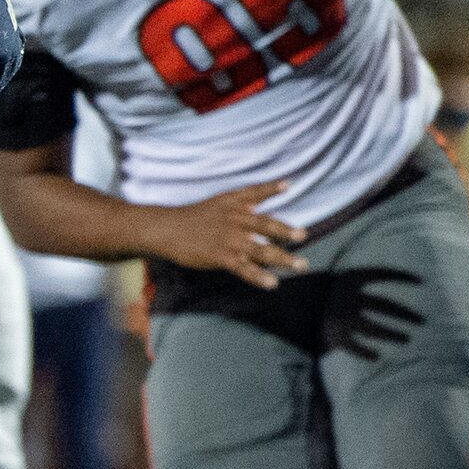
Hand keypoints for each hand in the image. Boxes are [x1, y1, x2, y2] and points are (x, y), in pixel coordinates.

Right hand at [146, 181, 308, 288]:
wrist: (165, 230)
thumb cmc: (189, 219)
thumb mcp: (214, 204)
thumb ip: (236, 205)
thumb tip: (256, 207)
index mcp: (231, 204)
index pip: (254, 193)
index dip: (270, 189)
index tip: (287, 185)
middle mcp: (234, 219)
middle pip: (266, 225)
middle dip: (286, 231)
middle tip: (303, 235)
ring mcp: (228, 239)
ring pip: (261, 250)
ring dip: (283, 259)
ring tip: (301, 265)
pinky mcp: (220, 256)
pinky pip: (244, 268)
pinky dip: (259, 276)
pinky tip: (272, 283)